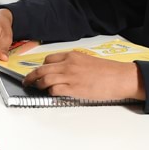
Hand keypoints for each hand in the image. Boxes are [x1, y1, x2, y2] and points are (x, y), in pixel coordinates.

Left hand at [26, 51, 145, 101]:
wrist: (121, 77)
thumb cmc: (109, 71)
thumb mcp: (88, 61)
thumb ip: (74, 64)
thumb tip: (64, 72)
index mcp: (72, 56)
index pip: (49, 59)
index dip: (41, 66)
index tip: (38, 71)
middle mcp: (69, 64)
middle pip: (42, 69)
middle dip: (31, 76)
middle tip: (27, 81)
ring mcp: (70, 76)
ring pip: (45, 79)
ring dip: (38, 85)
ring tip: (36, 89)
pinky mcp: (74, 89)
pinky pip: (54, 90)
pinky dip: (49, 92)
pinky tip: (51, 94)